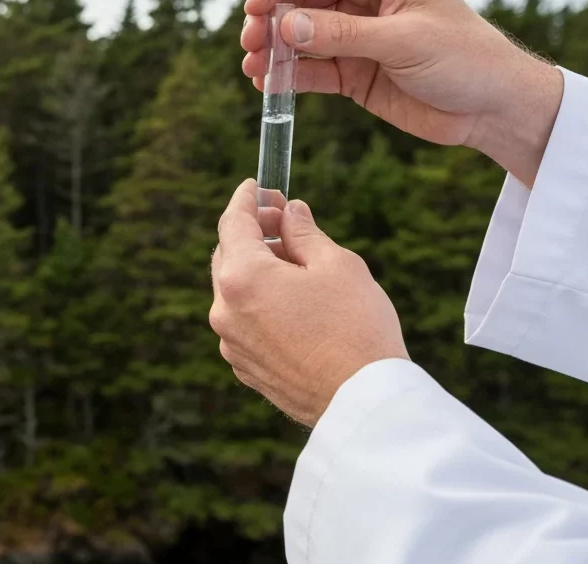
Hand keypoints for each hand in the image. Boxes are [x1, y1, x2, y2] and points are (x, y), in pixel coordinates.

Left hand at [209, 180, 407, 425]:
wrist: (363, 402)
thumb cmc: (356, 327)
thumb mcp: (336, 265)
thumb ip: (304, 233)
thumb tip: (289, 214)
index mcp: (242, 278)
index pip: (232, 222)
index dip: (246, 198)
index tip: (258, 186)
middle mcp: (225, 311)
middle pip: (228, 256)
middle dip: (252, 233)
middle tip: (284, 222)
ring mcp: (231, 344)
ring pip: (235, 292)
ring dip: (258, 271)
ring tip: (298, 265)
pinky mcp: (245, 369)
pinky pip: (244, 323)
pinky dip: (260, 304)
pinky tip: (294, 304)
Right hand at [240, 0, 562, 185]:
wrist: (495, 108)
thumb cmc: (465, 59)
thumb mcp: (404, 41)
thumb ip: (343, 34)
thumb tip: (286, 25)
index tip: (255, 9)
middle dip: (270, 19)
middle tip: (250, 43)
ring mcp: (356, 35)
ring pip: (300, 35)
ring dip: (274, 49)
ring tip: (253, 68)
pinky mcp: (354, 72)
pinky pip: (311, 69)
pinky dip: (288, 76)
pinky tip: (268, 85)